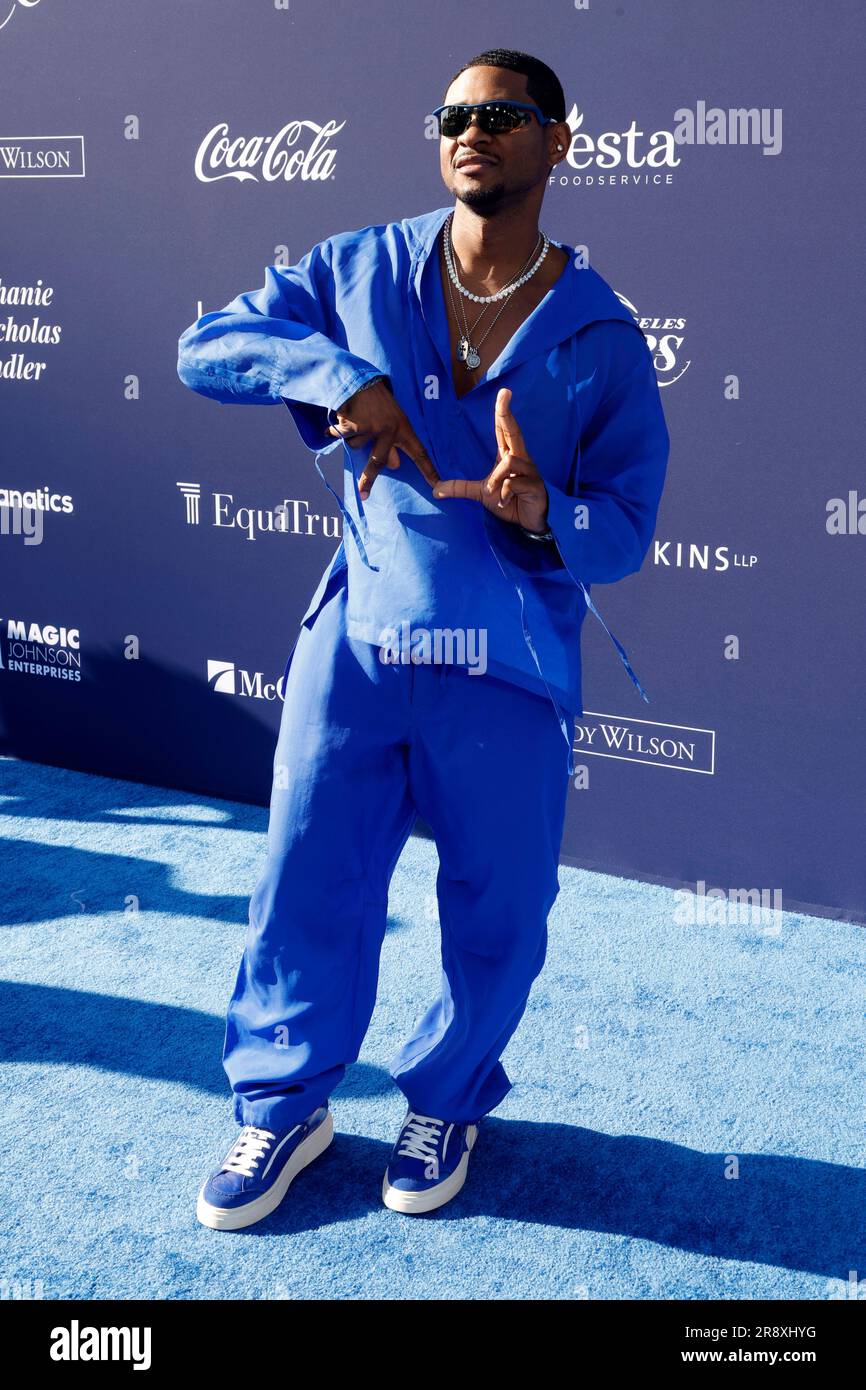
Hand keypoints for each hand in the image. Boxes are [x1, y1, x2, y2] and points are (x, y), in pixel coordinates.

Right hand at [328, 379, 439, 499]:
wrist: (359, 380)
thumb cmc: (378, 403)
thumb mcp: (392, 421)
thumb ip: (393, 444)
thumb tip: (394, 467)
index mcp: (404, 429)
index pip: (420, 453)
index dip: (429, 471)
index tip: (438, 488)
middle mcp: (389, 430)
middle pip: (378, 462)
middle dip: (367, 480)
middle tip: (363, 494)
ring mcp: (371, 427)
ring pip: (357, 447)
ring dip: (352, 437)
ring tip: (354, 420)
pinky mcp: (354, 424)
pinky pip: (342, 436)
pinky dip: (337, 431)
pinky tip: (342, 417)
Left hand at [433, 387, 548, 532]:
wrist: (530, 522)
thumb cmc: (510, 501)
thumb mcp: (482, 493)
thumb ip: (460, 488)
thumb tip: (435, 490)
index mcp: (509, 455)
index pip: (504, 430)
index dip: (503, 411)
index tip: (504, 393)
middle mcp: (521, 459)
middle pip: (513, 431)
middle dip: (507, 414)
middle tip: (505, 393)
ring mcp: (530, 471)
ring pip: (509, 462)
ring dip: (497, 479)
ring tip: (495, 494)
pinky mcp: (536, 486)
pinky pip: (514, 483)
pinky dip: (505, 494)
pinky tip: (505, 503)